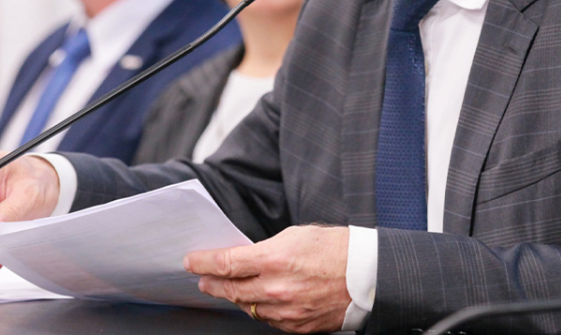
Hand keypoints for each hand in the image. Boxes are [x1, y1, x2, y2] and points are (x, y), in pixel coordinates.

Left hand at [184, 225, 350, 332]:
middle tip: (204, 280)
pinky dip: (260, 310)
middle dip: (213, 284)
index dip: (204, 263)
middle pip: (231, 290)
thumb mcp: (295, 235)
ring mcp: (286, 311)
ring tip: (230, 289)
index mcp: (274, 259)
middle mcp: (276, 288)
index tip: (192, 262)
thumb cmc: (336, 249)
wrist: (367, 274)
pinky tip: (258, 301)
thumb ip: (265, 249)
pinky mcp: (297, 326)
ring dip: (236, 298)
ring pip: (248, 308)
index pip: (226, 263)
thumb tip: (244, 259)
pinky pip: (269, 320)